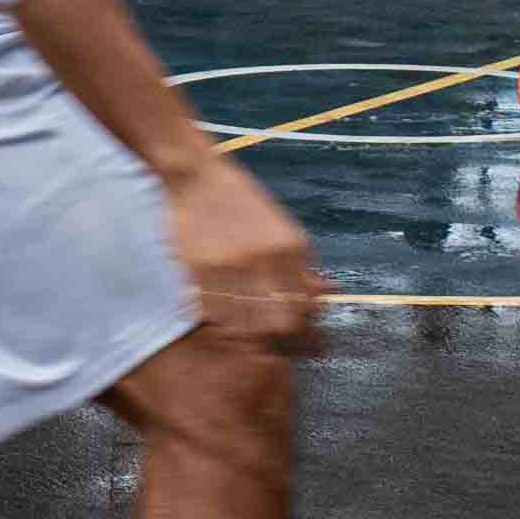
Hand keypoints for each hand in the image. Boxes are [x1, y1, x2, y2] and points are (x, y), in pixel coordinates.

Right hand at [165, 154, 321, 354]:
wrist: (197, 177)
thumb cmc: (241, 205)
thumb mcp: (282, 230)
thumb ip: (301, 265)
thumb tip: (322, 296)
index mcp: (292, 248)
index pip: (306, 307)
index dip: (303, 332)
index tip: (297, 341)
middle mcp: (265, 258)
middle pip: (279, 323)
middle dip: (275, 336)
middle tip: (267, 337)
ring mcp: (232, 265)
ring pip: (244, 324)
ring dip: (243, 331)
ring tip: (240, 326)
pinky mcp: (199, 269)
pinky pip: (212, 312)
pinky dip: (216, 319)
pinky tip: (217, 313)